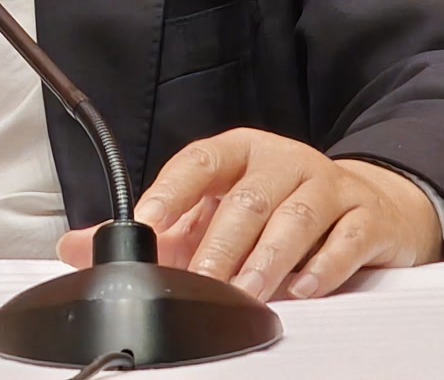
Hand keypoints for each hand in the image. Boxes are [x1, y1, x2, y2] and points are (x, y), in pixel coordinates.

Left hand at [54, 128, 443, 299]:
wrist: (367, 205)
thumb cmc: (277, 206)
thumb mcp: (215, 209)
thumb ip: (154, 230)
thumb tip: (76, 245)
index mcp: (238, 152)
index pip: (200, 160)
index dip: (172, 189)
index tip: (148, 221)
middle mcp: (281, 161)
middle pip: (247, 199)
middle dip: (220, 244)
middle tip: (202, 281)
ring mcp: (327, 185)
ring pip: (295, 218)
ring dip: (267, 259)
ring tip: (246, 291)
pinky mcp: (365, 217)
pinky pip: (344, 240)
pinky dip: (322, 267)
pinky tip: (302, 288)